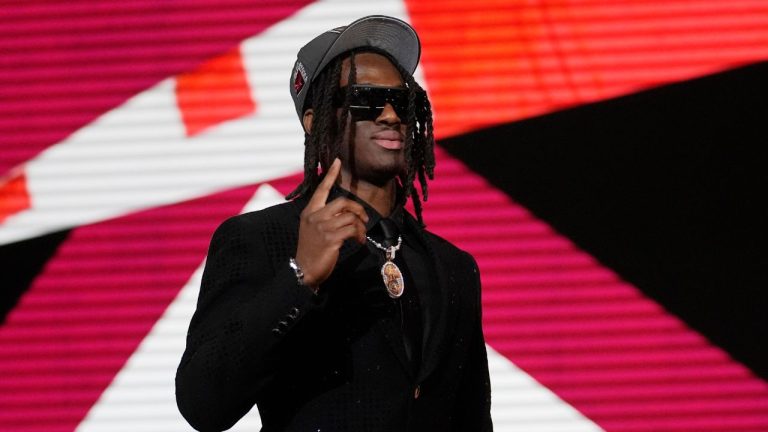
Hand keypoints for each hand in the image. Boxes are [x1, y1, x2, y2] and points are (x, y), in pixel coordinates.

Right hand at [295, 158, 368, 288]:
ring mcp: (322, 227)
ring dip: (360, 227)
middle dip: (358, 209)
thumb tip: (343, 212)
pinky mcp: (330, 238)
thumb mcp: (312, 229)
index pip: (321, 189)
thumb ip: (323, 217)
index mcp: (309, 212)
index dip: (329, 175)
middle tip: (364, 219)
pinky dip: (359, 235)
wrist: (304, 270)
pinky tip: (358, 242)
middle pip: (342, 202)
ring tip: (360, 236)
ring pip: (350, 217)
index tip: (336, 161)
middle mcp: (314, 217)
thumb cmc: (311, 250)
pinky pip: (352, 230)